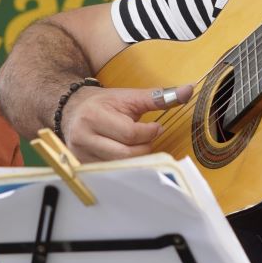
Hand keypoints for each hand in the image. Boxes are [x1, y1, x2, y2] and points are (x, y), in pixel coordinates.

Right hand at [62, 84, 193, 161]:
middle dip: (144, 147)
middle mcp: (84, 137)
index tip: (155, 127)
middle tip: (148, 137)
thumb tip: (189, 90)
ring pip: (119, 165)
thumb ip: (159, 97)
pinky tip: (126, 154)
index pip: (129, 133)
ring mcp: (81, 154)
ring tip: (137, 144)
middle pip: (125, 154)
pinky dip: (124, 165)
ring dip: (136, 157)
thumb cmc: (104, 103)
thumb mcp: (130, 97)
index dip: (149, 132)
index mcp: (94, 116)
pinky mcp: (82, 165)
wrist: (72, 108)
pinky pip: (111, 171)